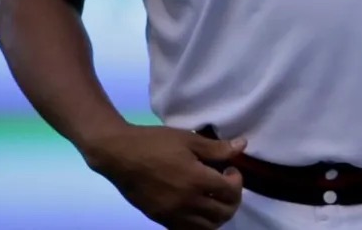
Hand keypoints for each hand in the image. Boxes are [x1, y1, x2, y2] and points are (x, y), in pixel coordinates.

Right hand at [81, 124, 247, 228]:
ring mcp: (172, 213)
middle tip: (226, 185)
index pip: (231, 192)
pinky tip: (196, 207)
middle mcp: (186, 202)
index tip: (230, 169)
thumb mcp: (188, 140)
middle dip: (232, 200)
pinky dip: (198, 223)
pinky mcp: (159, 218)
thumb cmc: (154, 142)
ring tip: (214, 198)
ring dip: (217, 215)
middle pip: (223, 214)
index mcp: (196, 180)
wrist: (119, 154)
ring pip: (207, 227)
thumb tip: (242, 146)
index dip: (237, 181)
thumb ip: (217, 148)